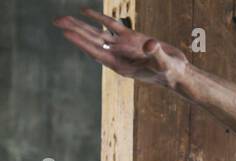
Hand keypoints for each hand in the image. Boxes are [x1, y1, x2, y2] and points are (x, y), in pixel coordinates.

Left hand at [54, 8, 188, 87]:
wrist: (177, 72)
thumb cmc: (170, 72)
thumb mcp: (164, 65)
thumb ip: (156, 54)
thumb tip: (150, 43)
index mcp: (121, 65)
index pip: (97, 52)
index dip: (81, 42)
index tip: (66, 32)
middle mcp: (118, 55)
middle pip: (92, 41)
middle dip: (75, 31)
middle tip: (57, 21)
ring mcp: (123, 46)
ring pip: (97, 33)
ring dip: (81, 26)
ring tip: (63, 18)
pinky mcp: (130, 37)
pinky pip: (110, 25)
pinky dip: (98, 18)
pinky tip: (85, 11)